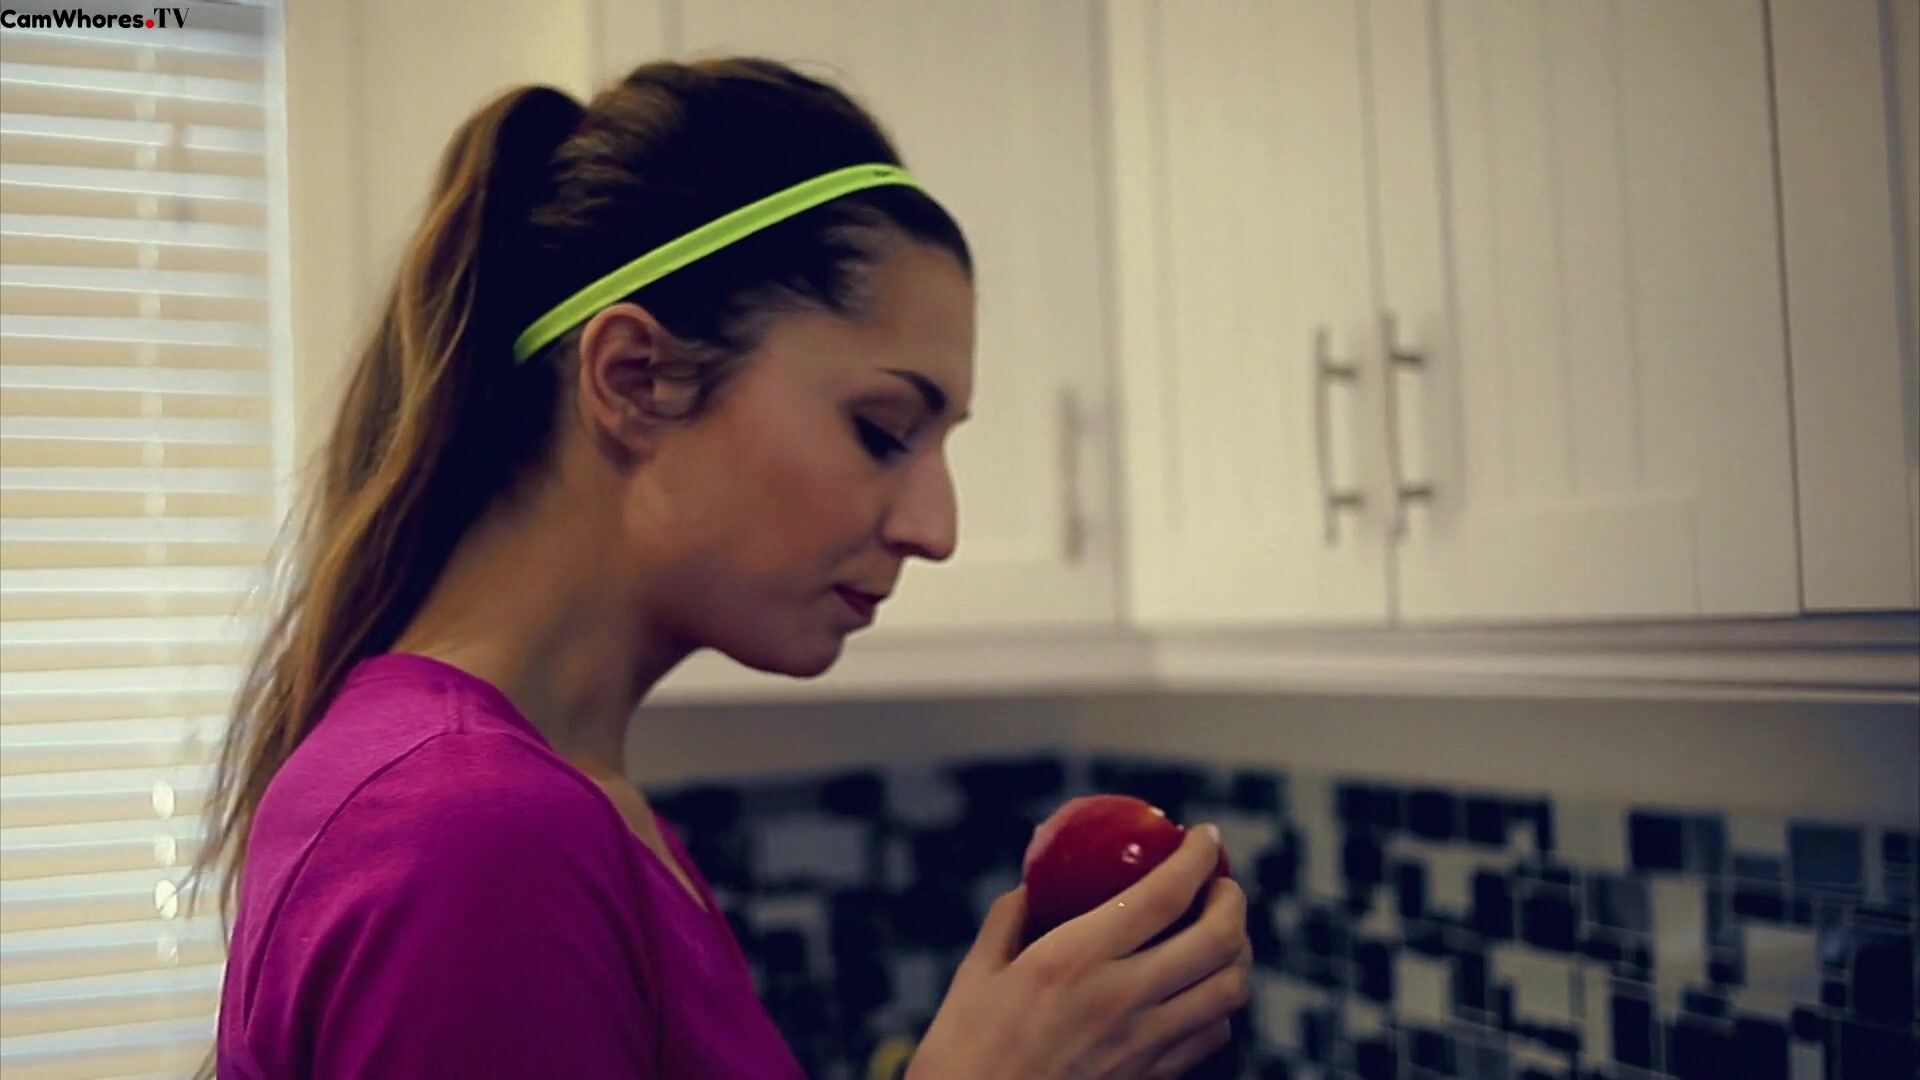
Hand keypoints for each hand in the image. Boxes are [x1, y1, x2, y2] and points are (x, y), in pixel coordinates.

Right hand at [907, 825, 1252, 1079]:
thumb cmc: (962, 1049)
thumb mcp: (978, 971)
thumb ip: (1012, 918)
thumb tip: (1036, 884)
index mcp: (1075, 958)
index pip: (1165, 893)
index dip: (1196, 856)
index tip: (1203, 835)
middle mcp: (1121, 998)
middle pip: (1218, 939)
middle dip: (1232, 899)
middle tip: (1220, 884)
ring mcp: (1143, 1044)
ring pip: (1230, 989)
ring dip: (1237, 953)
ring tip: (1221, 934)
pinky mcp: (1150, 1078)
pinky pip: (1213, 1034)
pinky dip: (1219, 1004)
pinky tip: (1199, 990)